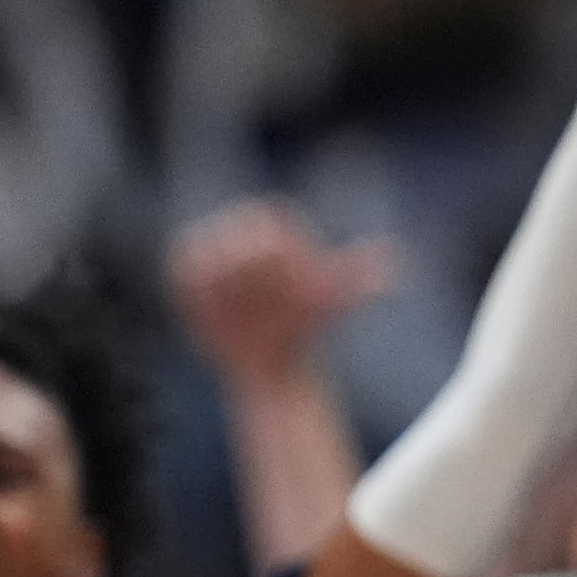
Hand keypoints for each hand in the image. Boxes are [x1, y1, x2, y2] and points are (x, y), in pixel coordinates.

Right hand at [169, 199, 395, 385]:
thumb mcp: (333, 302)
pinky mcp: (186, 276)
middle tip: (257, 294)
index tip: (287, 275)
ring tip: (233, 306)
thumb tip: (395, 258)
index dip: (274, 246)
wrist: (270, 357)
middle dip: (244, 262)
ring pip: (203, 249)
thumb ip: (357, 278)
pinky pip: (181, 270)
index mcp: (276, 225)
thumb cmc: (305, 324)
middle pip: (234, 233)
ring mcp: (210, 253)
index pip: (269, 219)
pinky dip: (190, 286)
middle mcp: (240, 232)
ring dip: (216, 276)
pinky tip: (206, 310)